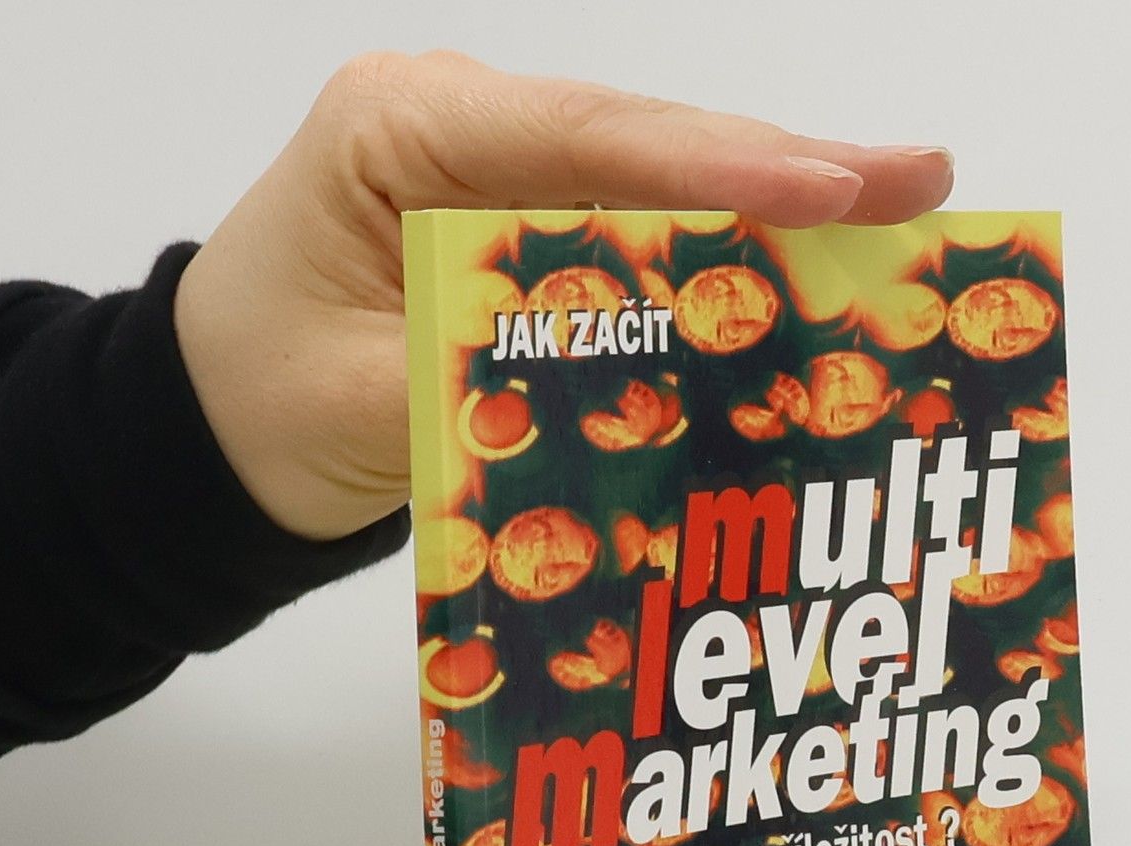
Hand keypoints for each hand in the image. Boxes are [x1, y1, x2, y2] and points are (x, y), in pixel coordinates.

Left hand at [174, 52, 954, 541]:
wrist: (210, 431)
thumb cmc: (259, 400)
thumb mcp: (369, 400)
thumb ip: (498, 376)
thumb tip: (641, 374)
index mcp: (403, 130)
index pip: (583, 136)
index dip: (715, 171)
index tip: (826, 190)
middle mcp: (465, 130)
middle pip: (648, 143)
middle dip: (785, 170)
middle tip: (921, 184)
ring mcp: (502, 179)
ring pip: (660, 185)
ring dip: (777, 210)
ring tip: (904, 213)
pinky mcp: (529, 237)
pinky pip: (640, 241)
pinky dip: (725, 264)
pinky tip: (813, 274)